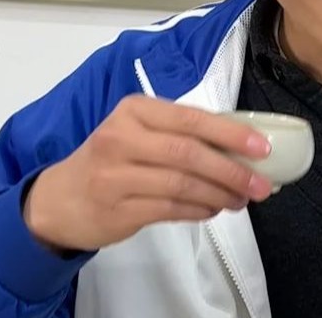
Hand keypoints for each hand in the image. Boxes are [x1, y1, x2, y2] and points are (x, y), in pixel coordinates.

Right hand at [23, 94, 273, 251]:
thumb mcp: (138, 133)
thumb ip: (180, 134)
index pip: (191, 119)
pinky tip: (214, 209)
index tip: (262, 148)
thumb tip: (241, 148)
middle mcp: (121, 139)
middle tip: (260, 185)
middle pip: (188, 154)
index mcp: (134, 111)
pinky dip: (199, 210)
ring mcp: (115, 176)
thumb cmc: (111, 159)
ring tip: (241, 199)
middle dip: (231, 170)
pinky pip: (170, 210)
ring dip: (219, 194)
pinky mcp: (116, 209)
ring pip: (182, 185)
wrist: (58, 200)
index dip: (231, 134)